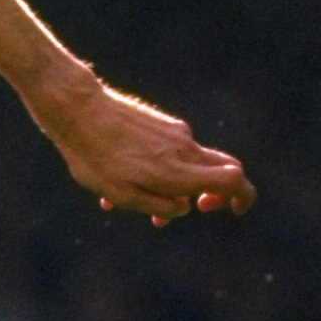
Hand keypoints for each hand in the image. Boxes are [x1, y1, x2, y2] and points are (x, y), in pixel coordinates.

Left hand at [37, 72, 255, 226]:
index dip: (243, 198)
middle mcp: (185, 148)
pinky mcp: (162, 123)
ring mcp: (175, 132)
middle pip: (225, 168)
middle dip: (218, 192)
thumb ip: (160, 206)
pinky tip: (115, 181)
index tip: (230, 210)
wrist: (77, 110)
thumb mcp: (124, 195)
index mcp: (179, 170)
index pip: (235, 180)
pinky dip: (158, 169)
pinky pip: (171, 151)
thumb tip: (184, 207)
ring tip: (123, 199)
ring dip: (173, 185)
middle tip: (193, 206)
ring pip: (190, 164)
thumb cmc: (96, 157)